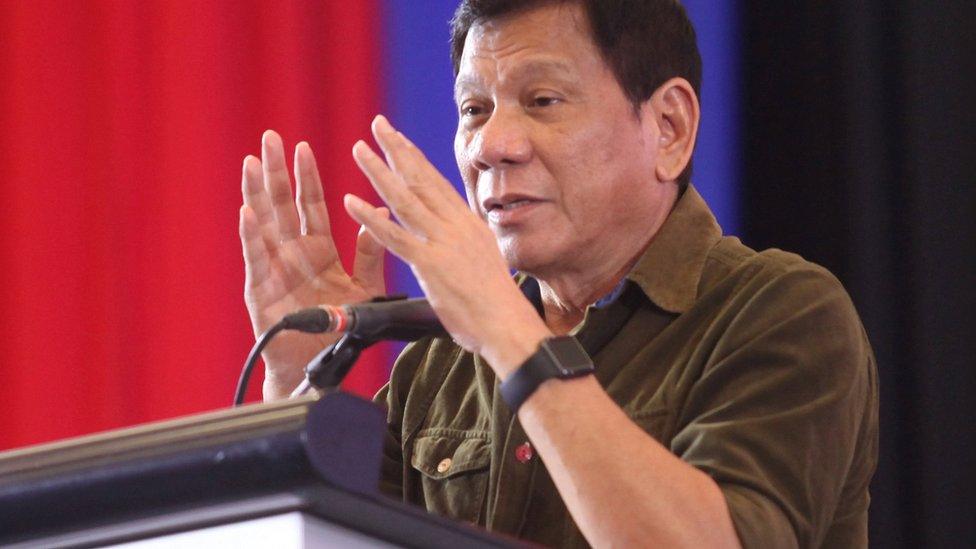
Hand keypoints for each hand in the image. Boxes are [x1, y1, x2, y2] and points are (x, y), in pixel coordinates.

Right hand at [239, 130, 386, 399]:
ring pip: (264, 224)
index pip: (313, 206)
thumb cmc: (340, 326)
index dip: (308, 178)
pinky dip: (251, 236)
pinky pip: (256, 259)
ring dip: (257, 194)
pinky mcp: (260, 290)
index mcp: (319, 251)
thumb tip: (380, 219)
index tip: (304, 147)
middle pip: (283, 206)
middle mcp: (293, 254)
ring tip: (251, 163)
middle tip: (270, 138)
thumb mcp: (363, 288)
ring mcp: (274, 269)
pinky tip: (246, 213)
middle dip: (277, 172)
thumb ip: (371, 255)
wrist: (318, 366)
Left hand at [344, 116, 550, 377]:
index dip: (415, 158)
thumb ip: (465, 246)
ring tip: (358, 149)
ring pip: (404, 199)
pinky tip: (351, 202)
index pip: (437, 183)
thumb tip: (458, 241)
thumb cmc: (498, 305)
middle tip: (378, 124)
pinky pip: (394, 236)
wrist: (509, 325)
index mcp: (469, 224)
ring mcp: (443, 243)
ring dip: (379, 171)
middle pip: (421, 179)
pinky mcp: (431, 264)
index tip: (399, 139)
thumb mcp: (484, 262)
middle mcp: (457, 225)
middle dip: (397, 149)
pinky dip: (370, 218)